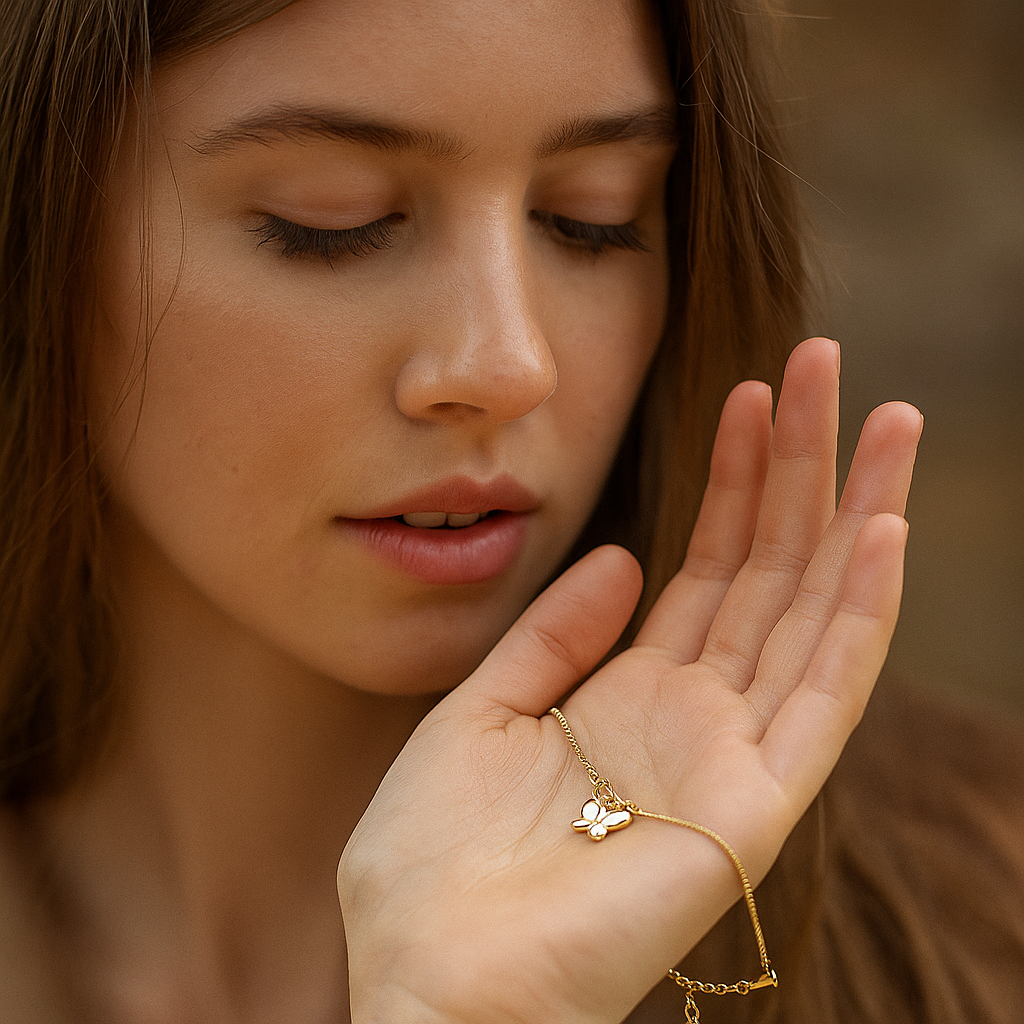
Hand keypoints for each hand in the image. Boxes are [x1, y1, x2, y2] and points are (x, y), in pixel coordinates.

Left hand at [339, 338, 922, 1023]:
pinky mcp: (755, 806)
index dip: (731, 481)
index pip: (705, 568)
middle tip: (824, 365)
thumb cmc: (437, 861)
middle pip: (768, 570)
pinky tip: (882, 529)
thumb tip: (626, 555)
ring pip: (813, 611)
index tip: (748, 392)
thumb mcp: (483, 710)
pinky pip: (824, 695)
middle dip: (799, 467)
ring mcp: (733, 759)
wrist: (431, 980)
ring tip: (882, 416)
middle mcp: (694, 718)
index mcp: (630, 697)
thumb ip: (557, 635)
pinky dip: (860, 612)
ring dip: (852, 513)